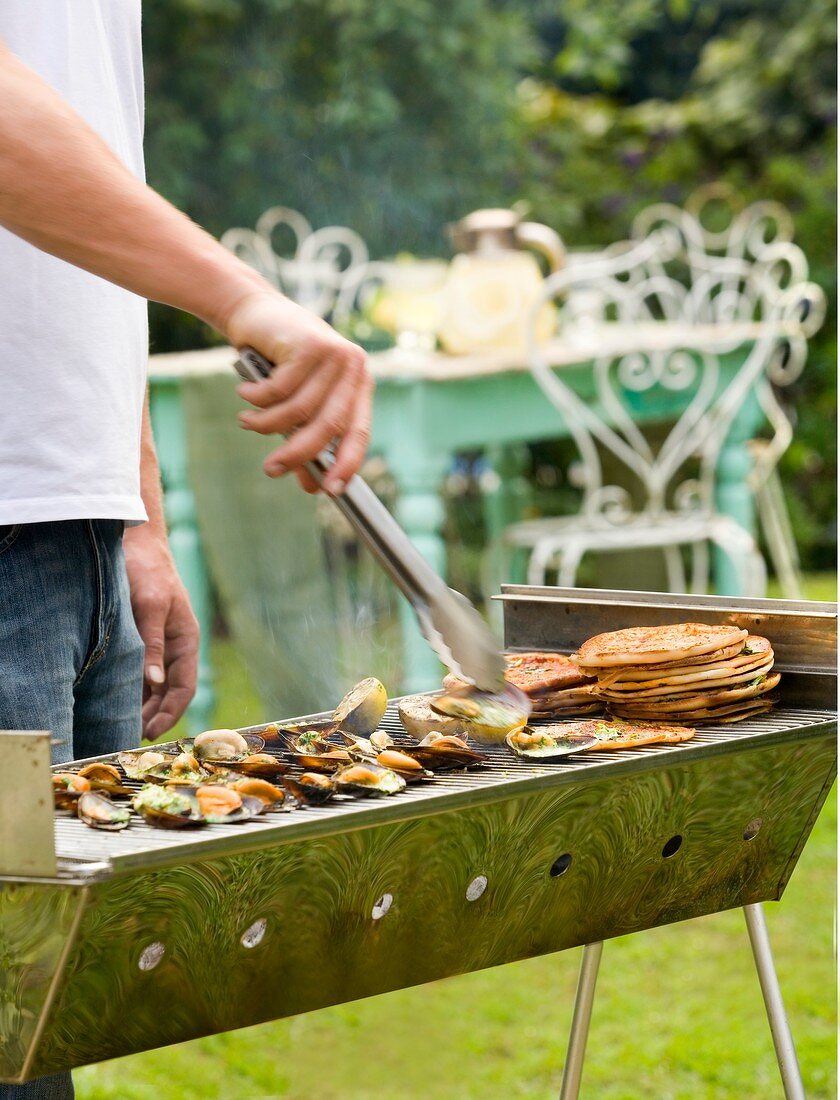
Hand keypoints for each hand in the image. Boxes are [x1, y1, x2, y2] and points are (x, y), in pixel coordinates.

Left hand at [123, 527, 199, 739]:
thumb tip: (155, 683)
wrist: (134, 543)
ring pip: (154, 685)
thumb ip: (152, 644)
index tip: (149, 732)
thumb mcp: (151, 607)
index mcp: (186, 640)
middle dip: (154, 716)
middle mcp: (175, 647)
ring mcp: (159, 644)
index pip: (185, 688)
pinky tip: (114, 700)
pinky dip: (131, 689)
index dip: (170, 713)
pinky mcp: (142, 638)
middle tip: (130, 736)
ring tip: (120, 724)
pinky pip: (141, 672)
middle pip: (170, 692)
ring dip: (142, 705)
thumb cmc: (147, 572)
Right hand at [223, 289, 372, 493]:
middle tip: (271, 469)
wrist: (254, 310)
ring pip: (299, 410)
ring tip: (247, 421)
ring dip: (267, 424)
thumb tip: (311, 485)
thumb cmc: (278, 362)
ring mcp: (334, 353)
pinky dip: (256, 398)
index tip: (330, 490)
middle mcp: (353, 367)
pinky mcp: (309, 343)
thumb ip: (305, 437)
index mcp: (359, 385)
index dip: (346, 463)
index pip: (359, 432)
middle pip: (328, 426)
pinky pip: (278, 390)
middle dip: (298, 454)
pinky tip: (246, 391)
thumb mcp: (296, 400)